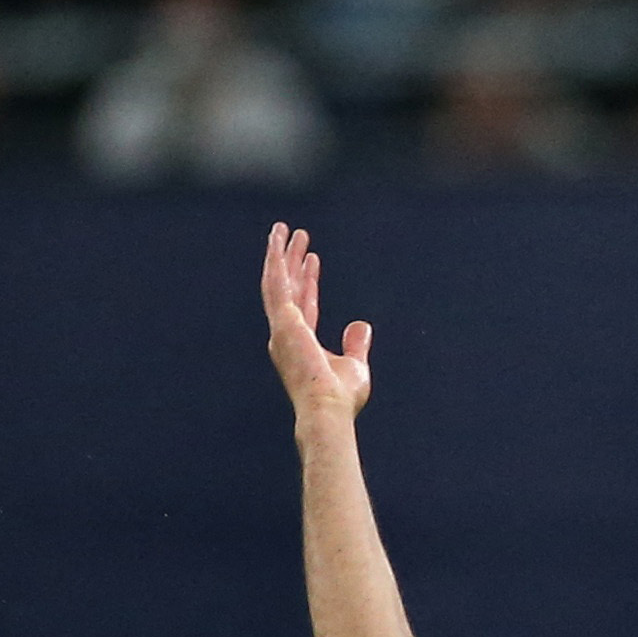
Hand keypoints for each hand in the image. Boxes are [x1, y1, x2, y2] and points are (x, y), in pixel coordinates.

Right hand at [263, 220, 370, 421]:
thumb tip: (362, 324)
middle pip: (287, 288)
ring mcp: (282, 327)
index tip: (313, 259)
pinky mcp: (283, 321)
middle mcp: (286, 333)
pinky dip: (275, 261)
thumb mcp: (355, 366)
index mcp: (302, 342)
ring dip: (280, 254)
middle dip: (290, 261)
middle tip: (296, 235)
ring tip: (283, 229)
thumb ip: (356, 344)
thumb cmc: (340, 396)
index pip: (305, 304)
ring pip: (277, 281)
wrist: (328, 408)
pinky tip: (277, 242)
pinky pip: (276, 283)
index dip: (308, 281)